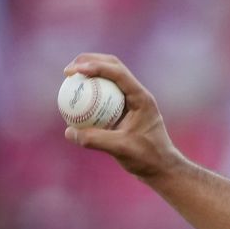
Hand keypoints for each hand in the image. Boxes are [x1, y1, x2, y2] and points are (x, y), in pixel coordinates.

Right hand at [62, 53, 182, 179]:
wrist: (161, 167)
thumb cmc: (147, 157)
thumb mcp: (121, 149)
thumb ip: (96, 140)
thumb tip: (69, 131)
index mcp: (141, 98)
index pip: (118, 73)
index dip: (95, 66)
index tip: (74, 71)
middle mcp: (137, 95)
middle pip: (113, 67)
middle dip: (90, 61)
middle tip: (67, 70)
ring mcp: (130, 101)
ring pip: (108, 78)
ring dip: (89, 73)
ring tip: (68, 78)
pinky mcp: (123, 109)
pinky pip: (104, 94)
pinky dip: (90, 92)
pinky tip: (73, 100)